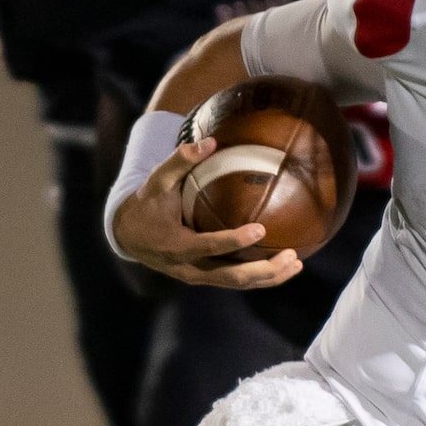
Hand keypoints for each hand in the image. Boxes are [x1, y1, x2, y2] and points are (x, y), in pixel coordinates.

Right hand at [110, 137, 304, 288]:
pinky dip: (260, 277)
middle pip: (231, 277)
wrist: (128, 236)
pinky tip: (283, 267)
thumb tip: (210, 141)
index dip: (233, 240)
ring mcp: (198, 276)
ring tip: (296, 263)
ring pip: (237, 284)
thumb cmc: (146, 204)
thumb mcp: (157, 182)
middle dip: (263, 270)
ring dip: (268, 277)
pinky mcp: (205, 277)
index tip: (260, 229)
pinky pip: (235, 281)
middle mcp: (188, 267)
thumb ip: (180, 161)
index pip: (208, 246)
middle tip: (291, 255)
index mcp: (175, 245)